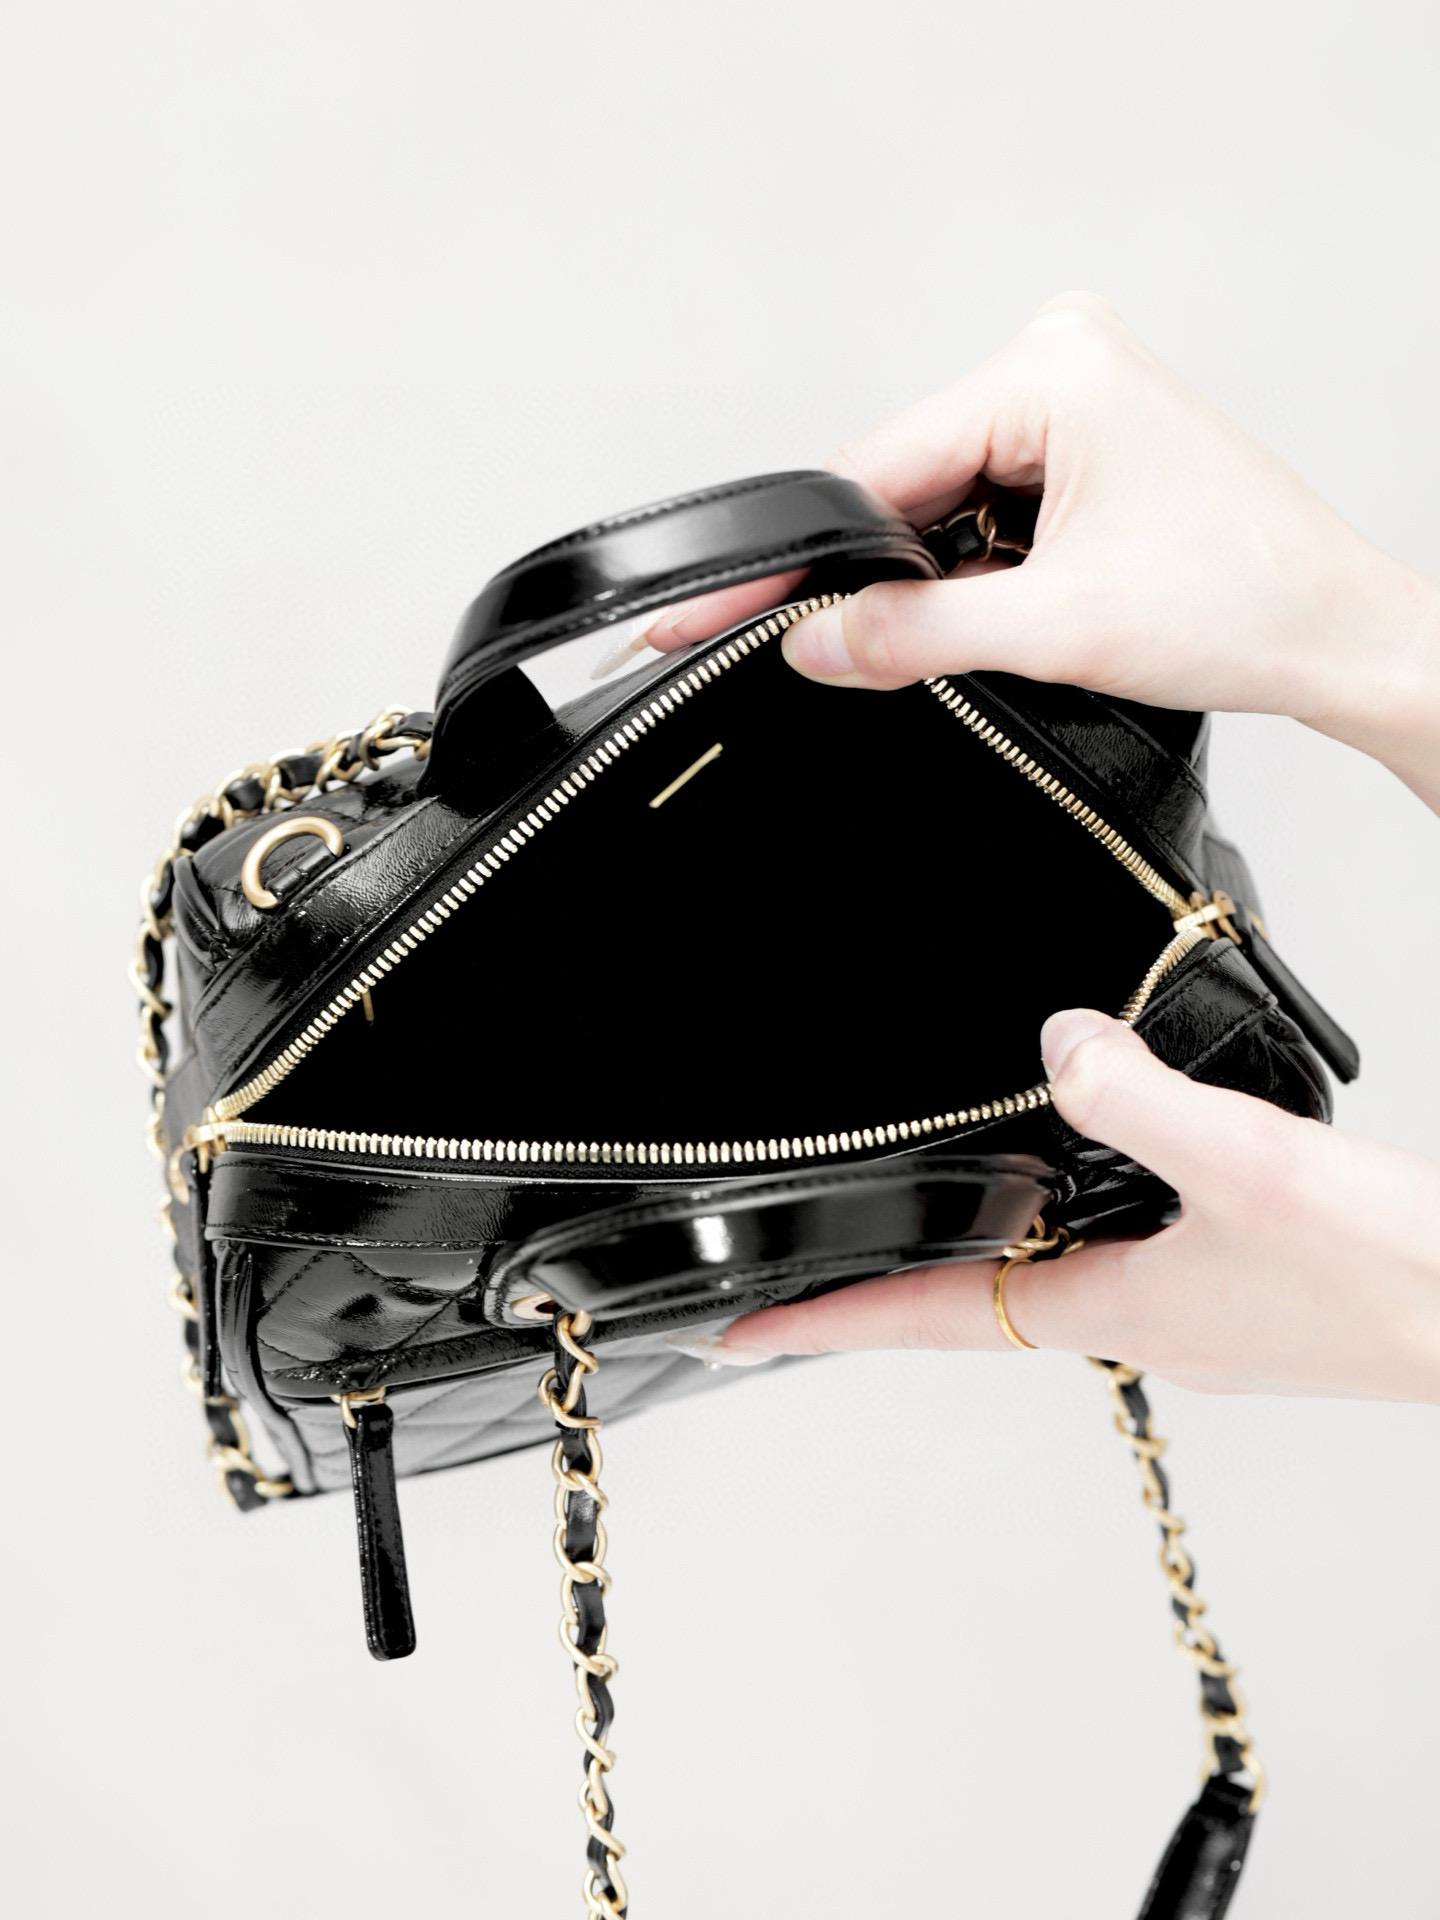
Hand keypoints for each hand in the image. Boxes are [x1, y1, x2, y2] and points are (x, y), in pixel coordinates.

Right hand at [635, 292, 1439, 812]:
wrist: (1336, 634)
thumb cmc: (1247, 603)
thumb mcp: (1056, 628)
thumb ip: (915, 635)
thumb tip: (815, 643)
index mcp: (1052, 370)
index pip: (875, 468)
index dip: (797, 556)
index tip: (723, 611)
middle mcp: (1059, 359)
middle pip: (901, 481)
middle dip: (868, 570)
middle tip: (824, 647)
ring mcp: (1072, 395)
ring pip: (938, 498)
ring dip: (928, 572)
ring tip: (995, 625)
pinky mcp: (1082, 438)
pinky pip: (981, 502)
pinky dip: (969, 564)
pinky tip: (1005, 603)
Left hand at [712, 1010, 1439, 1401]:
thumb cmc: (1403, 1278)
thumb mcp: (1251, 1166)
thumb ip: (1139, 1101)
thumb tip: (1055, 1045)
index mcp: (1119, 1308)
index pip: (931, 1320)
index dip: (826, 1325)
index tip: (738, 1334)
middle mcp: (1146, 1320)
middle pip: (979, 1299)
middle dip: (890, 1281)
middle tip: (806, 1268)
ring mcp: (1197, 1310)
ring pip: (1056, 1267)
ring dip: (986, 1241)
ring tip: (921, 1209)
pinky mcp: (1244, 1286)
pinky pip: (1127, 1244)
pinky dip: (1080, 1209)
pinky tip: (1097, 1168)